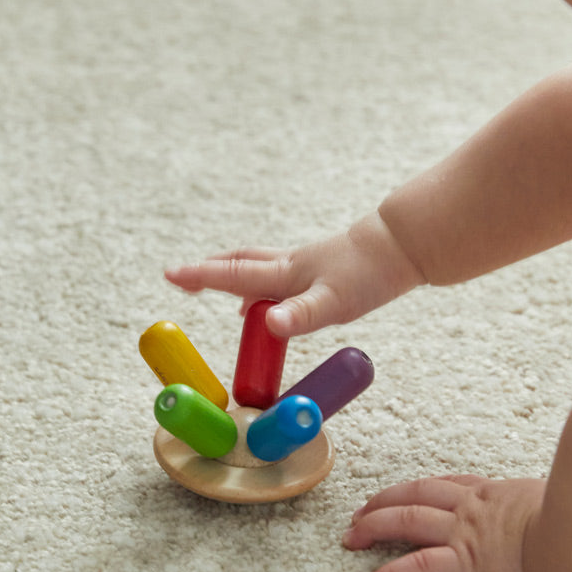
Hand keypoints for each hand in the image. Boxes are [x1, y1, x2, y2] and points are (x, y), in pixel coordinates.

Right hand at [164, 212, 423, 338]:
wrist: (403, 247)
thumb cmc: (369, 275)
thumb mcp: (334, 303)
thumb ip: (300, 316)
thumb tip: (267, 324)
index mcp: (286, 274)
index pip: (233, 275)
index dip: (200, 276)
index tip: (169, 274)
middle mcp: (291, 266)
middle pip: (240, 264)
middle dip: (209, 270)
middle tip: (182, 277)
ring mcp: (308, 265)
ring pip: (261, 268)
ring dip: (235, 276)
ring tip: (220, 290)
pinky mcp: (325, 269)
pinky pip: (282, 276)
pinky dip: (265, 286)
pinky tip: (276, 303)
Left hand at [342, 475, 546, 571]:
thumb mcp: (559, 500)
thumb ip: (545, 505)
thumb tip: (561, 506)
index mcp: (495, 493)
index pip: (448, 486)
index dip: (419, 490)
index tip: (403, 495)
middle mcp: (473, 508)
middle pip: (415, 495)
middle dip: (382, 503)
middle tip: (359, 515)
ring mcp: (466, 533)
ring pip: (406, 520)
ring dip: (372, 527)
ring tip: (350, 539)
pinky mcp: (466, 564)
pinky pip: (418, 568)